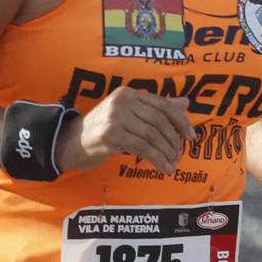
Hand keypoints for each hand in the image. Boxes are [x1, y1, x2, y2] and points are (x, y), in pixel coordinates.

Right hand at [54, 89, 194, 174]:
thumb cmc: (103, 130)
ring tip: (173, 164)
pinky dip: (157, 159)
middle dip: (173, 140)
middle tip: (179, 154)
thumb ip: (156, 108)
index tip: (190, 136)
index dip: (180, 121)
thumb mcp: (129, 115)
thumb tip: (185, 103)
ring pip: (152, 135)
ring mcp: (116, 117)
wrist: (71, 142)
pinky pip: (143, 148)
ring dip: (167, 152)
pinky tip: (164, 168)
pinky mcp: (111, 135)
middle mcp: (123, 101)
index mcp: (129, 93)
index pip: (162, 104)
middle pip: (159, 120)